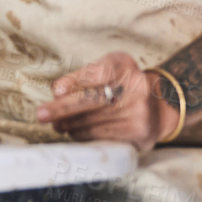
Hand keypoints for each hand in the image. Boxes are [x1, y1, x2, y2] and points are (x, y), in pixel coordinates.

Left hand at [34, 52, 180, 150]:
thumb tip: (57, 92)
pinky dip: (83, 134)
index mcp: (124, 66)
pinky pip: (103, 135)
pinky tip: (73, 132)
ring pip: (94, 121)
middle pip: (93, 99)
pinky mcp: (139, 133)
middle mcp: (136, 87)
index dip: (76, 81)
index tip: (57, 91)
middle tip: (42, 114)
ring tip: (56, 124)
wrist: (159, 106)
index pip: (98, 72)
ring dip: (69, 124)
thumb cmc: (122, 85)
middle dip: (63, 108)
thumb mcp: (109, 70)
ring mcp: (139, 112)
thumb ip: (85, 76)